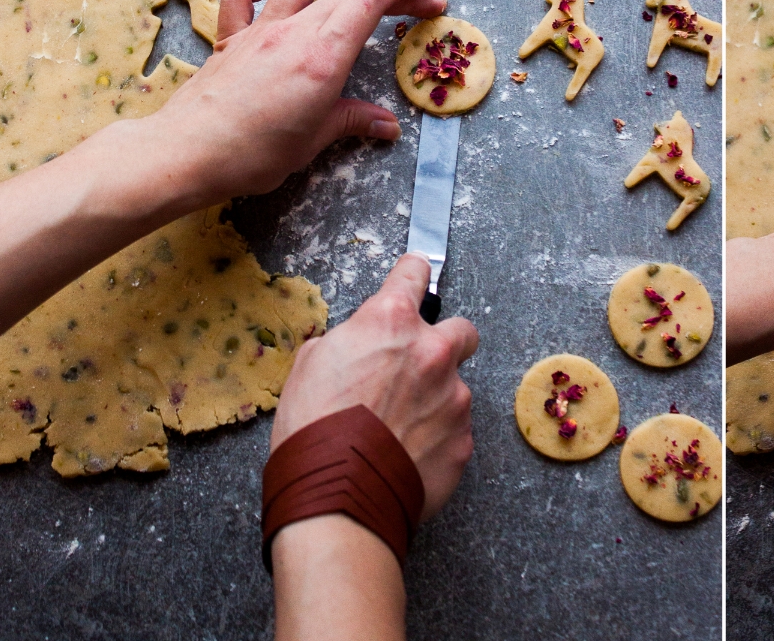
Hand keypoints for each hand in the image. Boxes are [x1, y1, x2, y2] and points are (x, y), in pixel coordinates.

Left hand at [152, 0, 445, 207]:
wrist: (184, 155)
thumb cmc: (252, 155)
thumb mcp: (314, 141)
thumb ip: (352, 122)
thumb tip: (386, 125)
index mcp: (321, 57)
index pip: (369, 1)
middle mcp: (292, 33)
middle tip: (420, 0)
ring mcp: (259, 31)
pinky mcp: (230, 39)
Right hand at [272, 253, 478, 517]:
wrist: (337, 500)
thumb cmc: (312, 433)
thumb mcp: (309, 367)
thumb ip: (347, 342)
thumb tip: (359, 344)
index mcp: (391, 324)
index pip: (414, 274)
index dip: (411, 276)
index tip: (413, 277)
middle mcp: (432, 352)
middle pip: (461, 331)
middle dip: (443, 344)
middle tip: (417, 368)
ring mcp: (454, 396)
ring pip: (455, 387)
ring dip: (434, 400)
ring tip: (396, 430)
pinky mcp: (464, 439)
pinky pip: (455, 429)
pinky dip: (436, 438)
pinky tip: (406, 455)